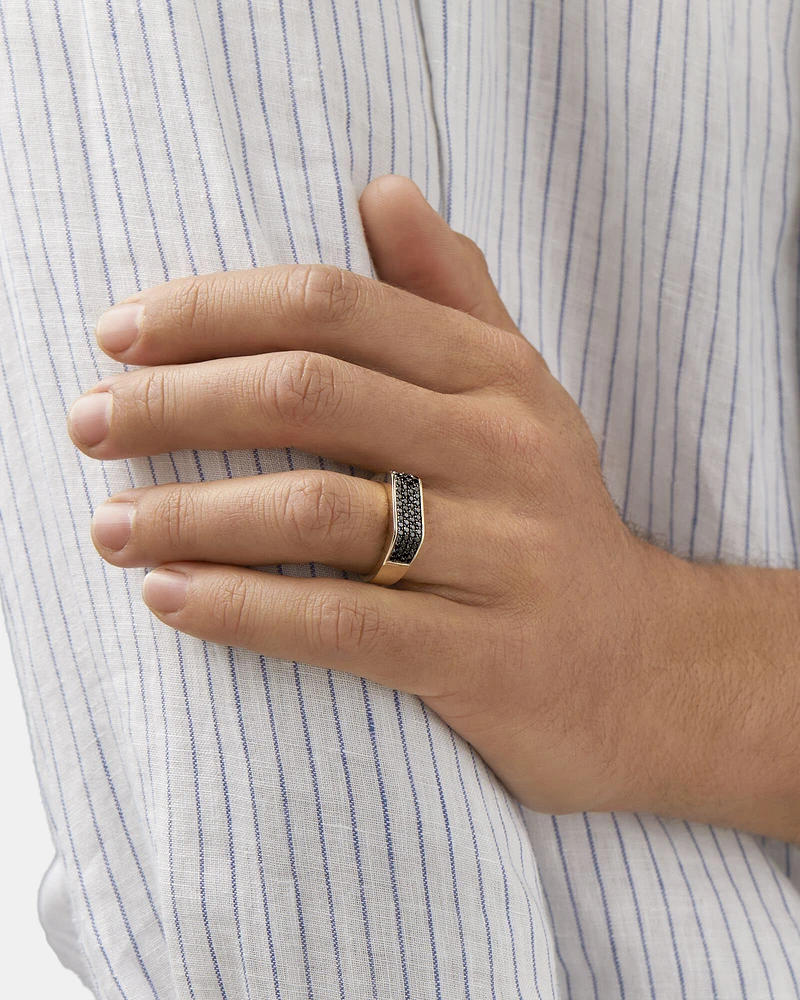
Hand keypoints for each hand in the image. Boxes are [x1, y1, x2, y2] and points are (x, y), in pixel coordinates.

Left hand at [63, 177, 735, 821]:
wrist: (643, 666)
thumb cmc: (549, 522)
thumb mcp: (520, 395)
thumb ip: (452, 295)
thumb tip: (385, 190)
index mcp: (498, 376)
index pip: (332, 308)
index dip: (211, 311)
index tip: (118, 336)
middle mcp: (504, 450)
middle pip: (308, 395)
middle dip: (176, 403)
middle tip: (89, 425)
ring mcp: (499, 554)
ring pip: (312, 511)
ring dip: (188, 512)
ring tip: (109, 525)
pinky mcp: (480, 655)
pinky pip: (338, 622)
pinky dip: (239, 607)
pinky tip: (169, 596)